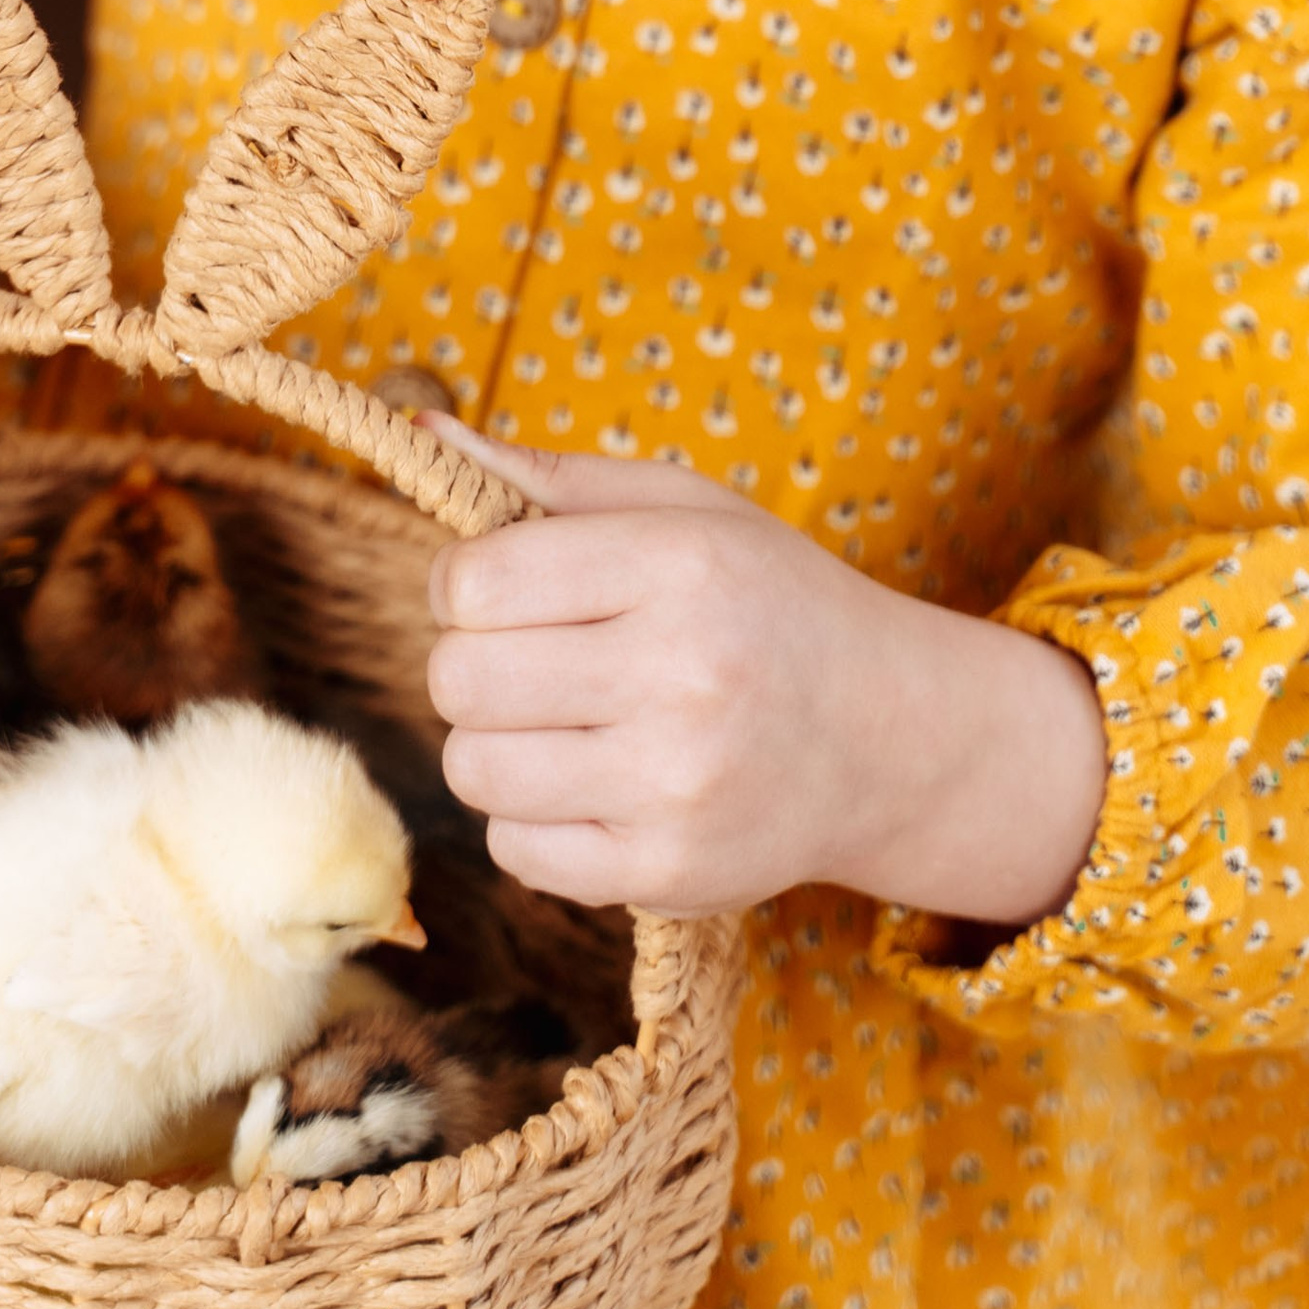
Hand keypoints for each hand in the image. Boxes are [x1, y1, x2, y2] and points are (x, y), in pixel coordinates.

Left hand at [423, 425, 1106, 926]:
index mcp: (679, 565)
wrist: (888, 737)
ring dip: (494, 742)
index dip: (461, 583)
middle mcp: (681, 676)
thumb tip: (420, 432)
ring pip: (474, 770)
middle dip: (470, 662)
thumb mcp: (687, 508)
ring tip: (556, 720)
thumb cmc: (767, 603)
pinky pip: (516, 851)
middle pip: (460, 679)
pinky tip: (590, 782)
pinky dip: (530, 818)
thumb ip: (553, 477)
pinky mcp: (667, 876)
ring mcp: (674, 787)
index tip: (499, 588)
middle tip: (526, 657)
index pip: (477, 581)